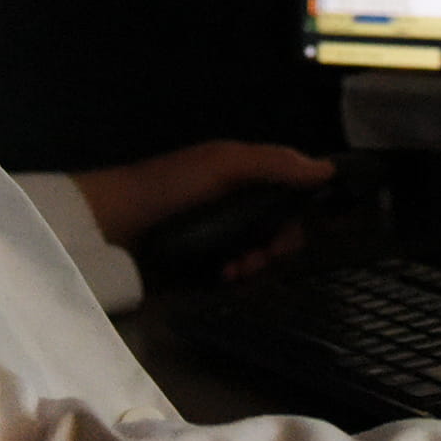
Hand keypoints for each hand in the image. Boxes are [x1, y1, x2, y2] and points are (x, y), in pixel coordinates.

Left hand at [67, 140, 333, 249]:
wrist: (113, 224)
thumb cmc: (169, 185)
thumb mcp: (223, 164)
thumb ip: (274, 164)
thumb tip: (328, 168)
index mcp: (244, 172)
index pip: (292, 189)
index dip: (305, 208)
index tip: (306, 227)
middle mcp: (237, 200)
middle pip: (282, 225)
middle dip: (281, 243)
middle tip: (265, 255)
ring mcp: (221, 232)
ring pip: (263, 251)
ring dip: (260, 262)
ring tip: (239, 269)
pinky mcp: (205, 259)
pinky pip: (239, 269)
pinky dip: (239, 273)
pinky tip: (224, 276)